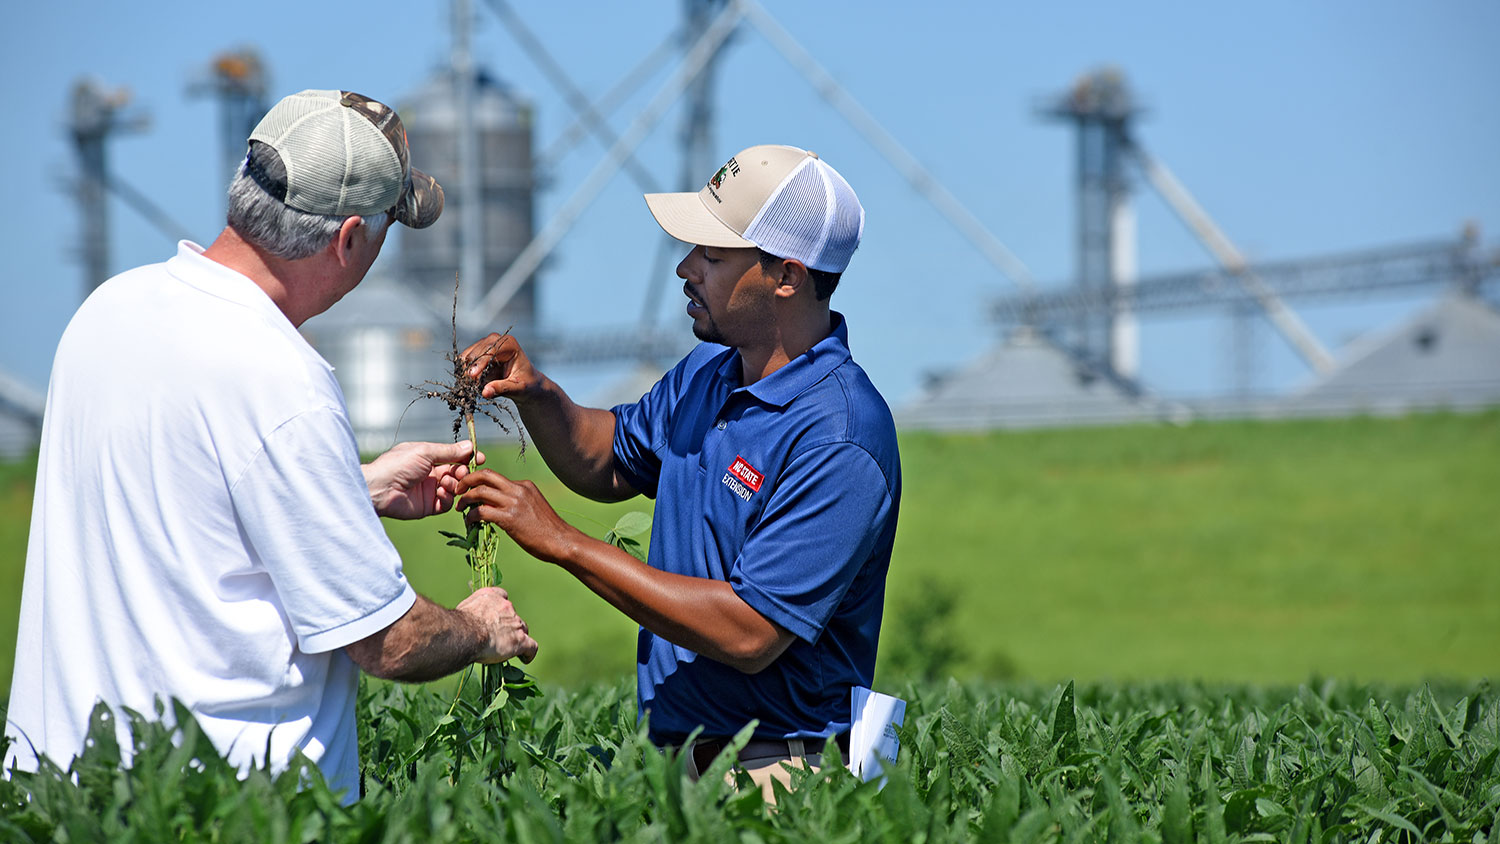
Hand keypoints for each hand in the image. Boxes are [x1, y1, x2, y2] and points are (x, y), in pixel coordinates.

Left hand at [362, 441, 483, 519]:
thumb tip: (469, 446)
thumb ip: (449, 451)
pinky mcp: (428, 506)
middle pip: (456, 473)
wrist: (379, 489)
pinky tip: (440, 494)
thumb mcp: (425, 452)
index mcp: (428, 457)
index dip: (467, 457)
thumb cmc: (397, 465)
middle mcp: (430, 474)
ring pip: (454, 488)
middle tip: (462, 472)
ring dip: (454, 485)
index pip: (453, 456)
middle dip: (463, 472)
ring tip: (445, 483)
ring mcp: (429, 490)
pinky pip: (446, 504)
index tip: (479, 458)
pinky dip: (448, 499)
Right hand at [456, 586, 538, 663]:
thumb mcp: (464, 609)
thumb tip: (468, 621)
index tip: (497, 616)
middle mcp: (507, 607)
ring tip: (511, 649)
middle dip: (509, 625)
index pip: (502, 596)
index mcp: (492, 596)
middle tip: (499, 637)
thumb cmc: (459, 624)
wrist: (466, 633)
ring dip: (517, 638)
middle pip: (513, 615)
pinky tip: (525, 658)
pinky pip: (531, 646)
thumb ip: (472, 611)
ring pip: (522, 630)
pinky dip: (529, 653)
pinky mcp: (520, 640)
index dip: (501, 608)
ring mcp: (516, 623)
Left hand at [458, 469, 581, 562]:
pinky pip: (482, 511)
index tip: (469, 489)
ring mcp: (514, 502)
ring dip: (465, 499)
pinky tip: (470, 523)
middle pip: (485, 475)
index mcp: (524, 485)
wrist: (561, 541)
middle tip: (458, 491)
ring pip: (480, 491)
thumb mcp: (532, 507)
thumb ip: (516, 502)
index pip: (495, 476)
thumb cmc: (548, 530)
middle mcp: (518, 489)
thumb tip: (496, 506)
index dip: (478, 481)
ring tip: (460, 508)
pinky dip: (471, 516)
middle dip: (466, 481)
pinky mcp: (509, 518)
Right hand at [461, 333, 541, 402]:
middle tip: (468, 385)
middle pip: (476, 351)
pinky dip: (464, 371)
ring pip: (468, 355)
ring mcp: (485, 344)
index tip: (472, 376)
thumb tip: (485, 392)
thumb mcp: (518, 388)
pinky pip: (465, 360)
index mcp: (509, 344)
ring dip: (466, 370)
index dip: (480, 363)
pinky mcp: (478, 352)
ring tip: (470, 385)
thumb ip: (502, 389)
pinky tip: (468, 382)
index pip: (490, 350)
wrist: (526, 383)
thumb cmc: (526, 384)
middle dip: (471, 368)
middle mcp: (496, 340)